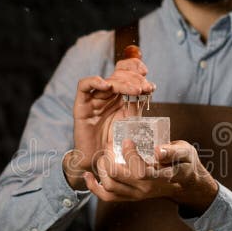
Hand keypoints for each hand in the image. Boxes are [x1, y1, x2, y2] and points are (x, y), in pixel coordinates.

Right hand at [64, 46, 154, 188]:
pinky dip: (95, 81)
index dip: (136, 70)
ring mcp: (94, 99)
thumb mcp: (131, 122)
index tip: (149, 78)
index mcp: (118, 96)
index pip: (125, 73)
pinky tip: (108, 85)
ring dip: (123, 82)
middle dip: (135, 79)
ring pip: (107, 80)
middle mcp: (106, 95)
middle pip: (118, 75)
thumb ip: (138, 105)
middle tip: (146, 87)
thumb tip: (150, 88)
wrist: (99, 161)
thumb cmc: (115, 143)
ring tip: (137, 90)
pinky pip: (84, 86)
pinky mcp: (81, 106)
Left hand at [83, 139, 218, 215]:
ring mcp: (136, 195)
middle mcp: (146, 188)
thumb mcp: (186, 153)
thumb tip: (159, 150)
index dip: (129, 155)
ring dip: (101, 170)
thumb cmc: (185, 163)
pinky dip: (94, 187)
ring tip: (104, 155)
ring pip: (109, 187)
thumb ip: (173, 152)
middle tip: (110, 145)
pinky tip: (89, 175)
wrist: (185, 183)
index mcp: (160, 177)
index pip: (140, 171)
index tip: (127, 141)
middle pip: (117, 178)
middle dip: (108, 158)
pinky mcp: (129, 197)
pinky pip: (107, 197)